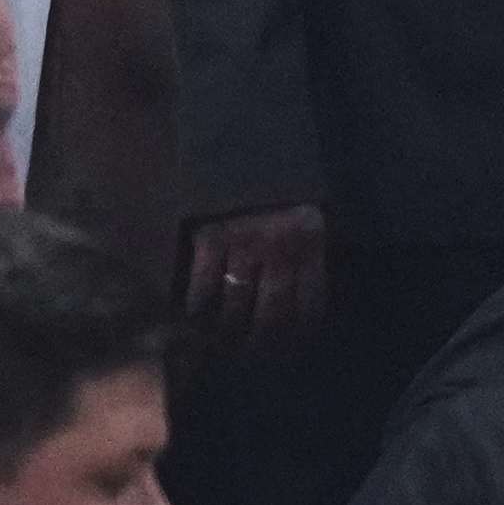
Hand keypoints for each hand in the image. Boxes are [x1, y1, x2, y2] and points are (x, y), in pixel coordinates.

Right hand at [175, 200, 330, 370]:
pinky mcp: (210, 237)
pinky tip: (193, 316)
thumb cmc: (278, 190)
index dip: (298, 336)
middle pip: (272, 313)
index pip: (309, 305)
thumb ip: (307, 256)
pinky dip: (197, 305)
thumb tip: (302, 306)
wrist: (246, 146)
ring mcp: (244, 245)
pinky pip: (203, 284)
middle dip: (261, 343)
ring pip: (236, 304)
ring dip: (227, 331)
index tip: (287, 353)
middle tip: (249, 358)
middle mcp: (280, 250)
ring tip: (220, 343)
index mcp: (310, 246)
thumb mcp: (309, 219)